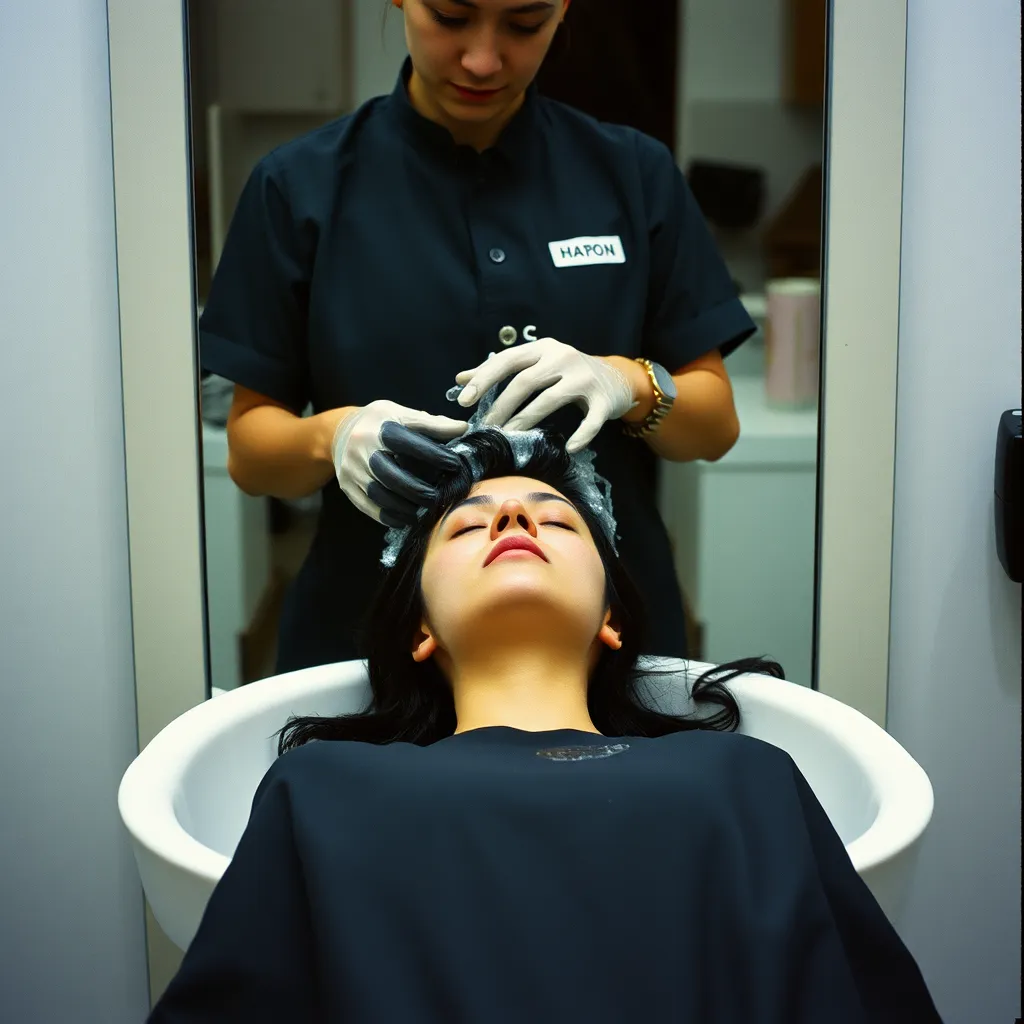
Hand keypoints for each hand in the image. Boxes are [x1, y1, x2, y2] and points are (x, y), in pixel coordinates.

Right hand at [331, 400, 467, 526]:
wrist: (339, 432)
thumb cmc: (380, 423)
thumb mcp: (401, 413)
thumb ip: (430, 423)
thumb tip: (462, 428)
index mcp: (379, 425)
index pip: (408, 442)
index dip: (434, 454)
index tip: (455, 465)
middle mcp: (361, 447)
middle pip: (391, 475)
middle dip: (417, 490)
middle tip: (437, 497)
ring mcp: (351, 468)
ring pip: (379, 495)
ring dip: (404, 507)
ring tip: (424, 510)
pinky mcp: (346, 485)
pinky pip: (368, 507)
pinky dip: (389, 516)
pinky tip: (406, 519)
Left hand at [454, 338, 635, 452]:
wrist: (616, 378)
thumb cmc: (568, 373)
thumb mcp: (536, 364)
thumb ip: (501, 370)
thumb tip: (461, 379)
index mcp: (543, 348)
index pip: (508, 360)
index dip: (484, 379)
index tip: (463, 401)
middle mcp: (563, 357)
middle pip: (525, 381)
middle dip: (501, 406)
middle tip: (485, 427)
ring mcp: (584, 378)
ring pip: (550, 400)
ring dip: (526, 420)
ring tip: (508, 436)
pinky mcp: (604, 400)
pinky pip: (591, 421)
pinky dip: (581, 435)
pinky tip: (570, 448)